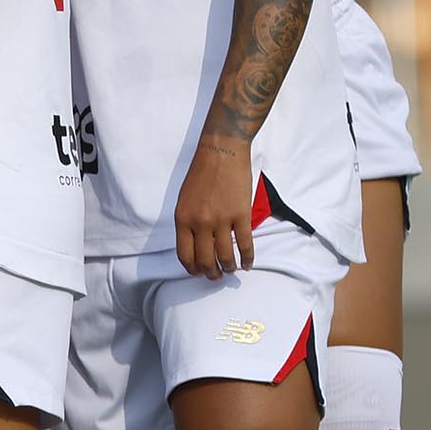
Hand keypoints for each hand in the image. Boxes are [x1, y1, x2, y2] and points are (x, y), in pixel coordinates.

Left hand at [173, 134, 254, 279]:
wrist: (221, 153)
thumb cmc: (201, 174)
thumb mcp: (184, 200)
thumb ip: (188, 223)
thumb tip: (195, 245)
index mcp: (182, 219)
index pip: (185, 254)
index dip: (192, 268)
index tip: (198, 272)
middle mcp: (200, 223)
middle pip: (205, 260)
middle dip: (211, 273)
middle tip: (216, 276)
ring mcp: (221, 220)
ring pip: (225, 256)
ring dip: (229, 268)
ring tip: (231, 270)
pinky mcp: (241, 215)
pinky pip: (245, 245)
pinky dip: (247, 258)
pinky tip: (247, 264)